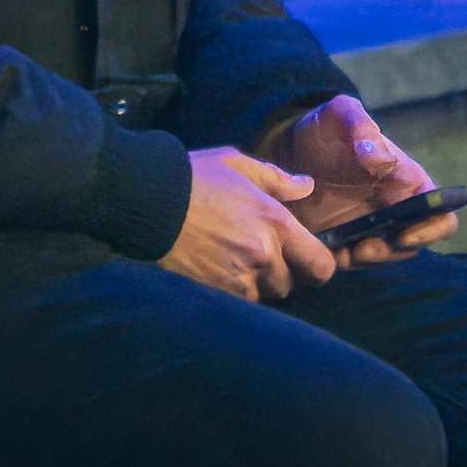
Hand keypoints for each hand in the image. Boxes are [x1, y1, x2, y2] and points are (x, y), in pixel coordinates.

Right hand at [163, 149, 335, 300]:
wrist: (145, 200)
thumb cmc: (192, 177)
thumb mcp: (235, 164)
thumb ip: (276, 179)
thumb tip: (307, 187)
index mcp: (274, 222)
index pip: (321, 265)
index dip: (318, 264)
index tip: (306, 257)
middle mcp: (263, 255)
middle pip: (293, 284)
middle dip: (283, 272)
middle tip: (263, 255)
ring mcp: (239, 278)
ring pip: (266, 295)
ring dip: (259, 284)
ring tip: (236, 260)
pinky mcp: (216, 292)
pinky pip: (241, 302)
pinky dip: (236, 292)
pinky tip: (219, 269)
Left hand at [272, 96, 455, 266]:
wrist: (286, 149)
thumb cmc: (323, 129)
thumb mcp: (339, 115)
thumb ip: (361, 126)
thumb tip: (380, 158)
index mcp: (407, 182)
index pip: (441, 215)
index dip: (431, 229)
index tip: (403, 234)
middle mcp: (396, 209)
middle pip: (412, 245)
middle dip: (392, 252)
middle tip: (362, 249)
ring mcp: (371, 228)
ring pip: (383, 257)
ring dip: (366, 260)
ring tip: (342, 252)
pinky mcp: (344, 242)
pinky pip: (352, 261)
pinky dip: (343, 261)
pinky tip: (325, 251)